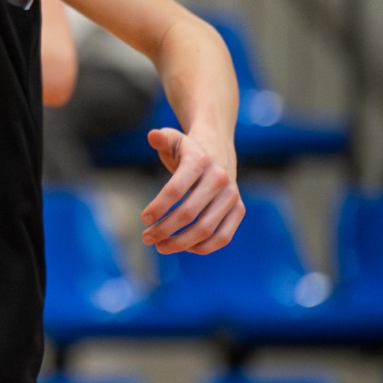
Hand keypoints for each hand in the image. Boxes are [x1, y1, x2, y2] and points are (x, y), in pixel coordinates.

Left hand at [141, 124, 243, 253]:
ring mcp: (231, 196)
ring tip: (160, 246)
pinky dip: (203, 247)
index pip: (176, 189)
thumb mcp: (173, 139)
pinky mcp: (238, 210)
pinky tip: (183, 247)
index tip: (144, 219)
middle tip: (146, 237)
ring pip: (206, 229)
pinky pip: (223, 237)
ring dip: (181, 243)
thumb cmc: (187, 150)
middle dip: (164, 229)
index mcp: (199, 161)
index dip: (158, 207)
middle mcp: (219, 179)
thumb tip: (153, 135)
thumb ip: (161, 138)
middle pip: (188, 213)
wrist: (218, 150)